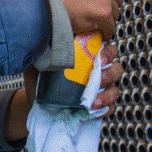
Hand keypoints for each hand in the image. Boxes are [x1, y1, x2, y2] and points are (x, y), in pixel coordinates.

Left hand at [4, 44, 122, 140]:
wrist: (36, 100)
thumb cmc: (40, 76)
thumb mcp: (40, 60)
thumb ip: (43, 49)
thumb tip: (42, 41)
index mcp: (89, 57)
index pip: (107, 50)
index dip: (108, 51)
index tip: (100, 55)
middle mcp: (97, 72)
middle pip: (116, 68)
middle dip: (110, 73)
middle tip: (97, 77)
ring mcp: (99, 90)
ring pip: (115, 89)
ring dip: (107, 94)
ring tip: (93, 101)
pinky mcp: (97, 107)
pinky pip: (109, 108)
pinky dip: (105, 109)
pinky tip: (94, 110)